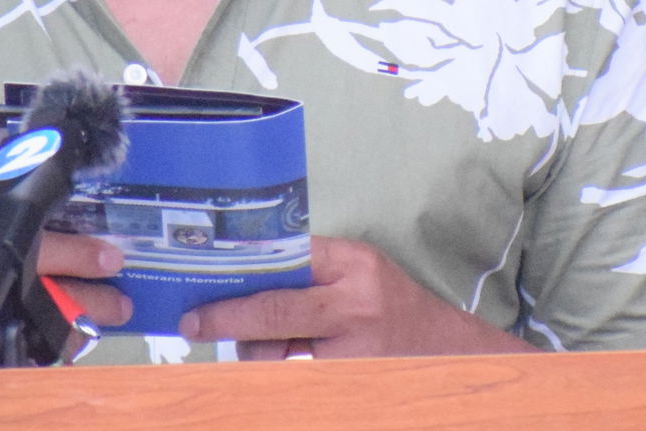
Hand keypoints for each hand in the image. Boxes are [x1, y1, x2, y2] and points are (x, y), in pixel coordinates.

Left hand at [177, 237, 536, 359]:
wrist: (453, 355)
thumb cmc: (392, 308)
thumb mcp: (357, 272)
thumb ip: (309, 270)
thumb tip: (240, 280)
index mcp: (353, 263)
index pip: (285, 260)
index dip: (238, 272)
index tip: (201, 280)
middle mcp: (355, 302)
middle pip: (274, 310)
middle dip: (227, 318)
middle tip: (192, 322)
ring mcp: (356, 350)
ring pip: (279, 353)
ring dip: (258, 353)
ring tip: (275, 350)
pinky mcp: (352, 385)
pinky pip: (294, 382)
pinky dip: (278, 376)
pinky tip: (283, 369)